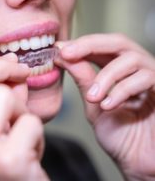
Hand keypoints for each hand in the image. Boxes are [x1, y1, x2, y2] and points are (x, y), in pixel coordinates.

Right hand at [0, 54, 48, 180]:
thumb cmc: (4, 177)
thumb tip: (12, 69)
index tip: (12, 65)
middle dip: (5, 71)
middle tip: (23, 76)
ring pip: (5, 97)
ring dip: (22, 114)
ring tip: (22, 139)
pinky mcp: (6, 162)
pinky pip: (30, 122)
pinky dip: (37, 137)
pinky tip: (31, 158)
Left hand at [56, 34, 154, 179]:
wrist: (138, 161)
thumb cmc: (120, 134)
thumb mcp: (94, 103)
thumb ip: (83, 78)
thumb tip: (62, 55)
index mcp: (120, 71)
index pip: (101, 46)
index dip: (80, 44)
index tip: (58, 49)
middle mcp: (137, 70)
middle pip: (118, 41)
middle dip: (90, 45)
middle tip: (67, 54)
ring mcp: (153, 78)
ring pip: (131, 58)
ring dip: (106, 76)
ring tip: (92, 97)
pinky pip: (146, 78)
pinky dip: (122, 90)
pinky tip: (108, 106)